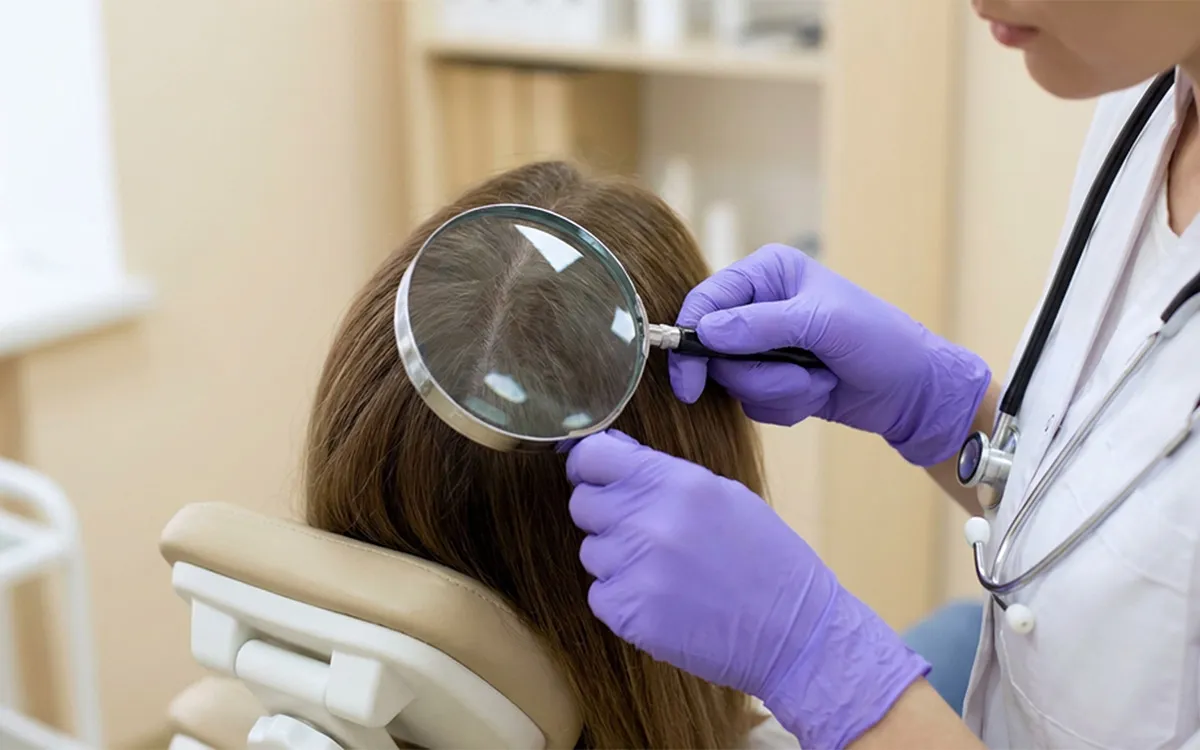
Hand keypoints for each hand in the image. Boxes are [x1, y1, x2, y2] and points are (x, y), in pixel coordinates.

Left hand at [566, 430, 929, 749]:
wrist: (794, 632)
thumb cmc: (766, 559)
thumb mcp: (724, 495)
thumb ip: (663, 473)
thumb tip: (611, 449)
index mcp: (675, 482)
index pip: (593, 457)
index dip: (589, 467)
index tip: (595, 478)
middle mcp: (649, 521)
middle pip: (582, 504)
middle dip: (605, 516)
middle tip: (643, 533)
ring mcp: (635, 569)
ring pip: (591, 551)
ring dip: (617, 560)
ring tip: (666, 572)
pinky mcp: (628, 613)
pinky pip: (599, 594)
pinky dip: (622, 599)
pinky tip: (662, 601)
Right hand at [670, 244, 990, 466]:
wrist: (915, 392)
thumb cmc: (881, 343)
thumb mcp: (823, 325)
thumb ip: (762, 325)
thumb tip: (705, 331)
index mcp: (769, 273)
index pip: (706, 301)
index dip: (690, 341)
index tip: (690, 381)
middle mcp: (760, 305)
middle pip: (713, 350)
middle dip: (757, 374)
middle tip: (795, 380)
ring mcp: (766, 344)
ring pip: (735, 382)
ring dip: (780, 391)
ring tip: (820, 381)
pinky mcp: (773, 378)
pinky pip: (754, 403)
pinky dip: (787, 405)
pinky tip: (820, 393)